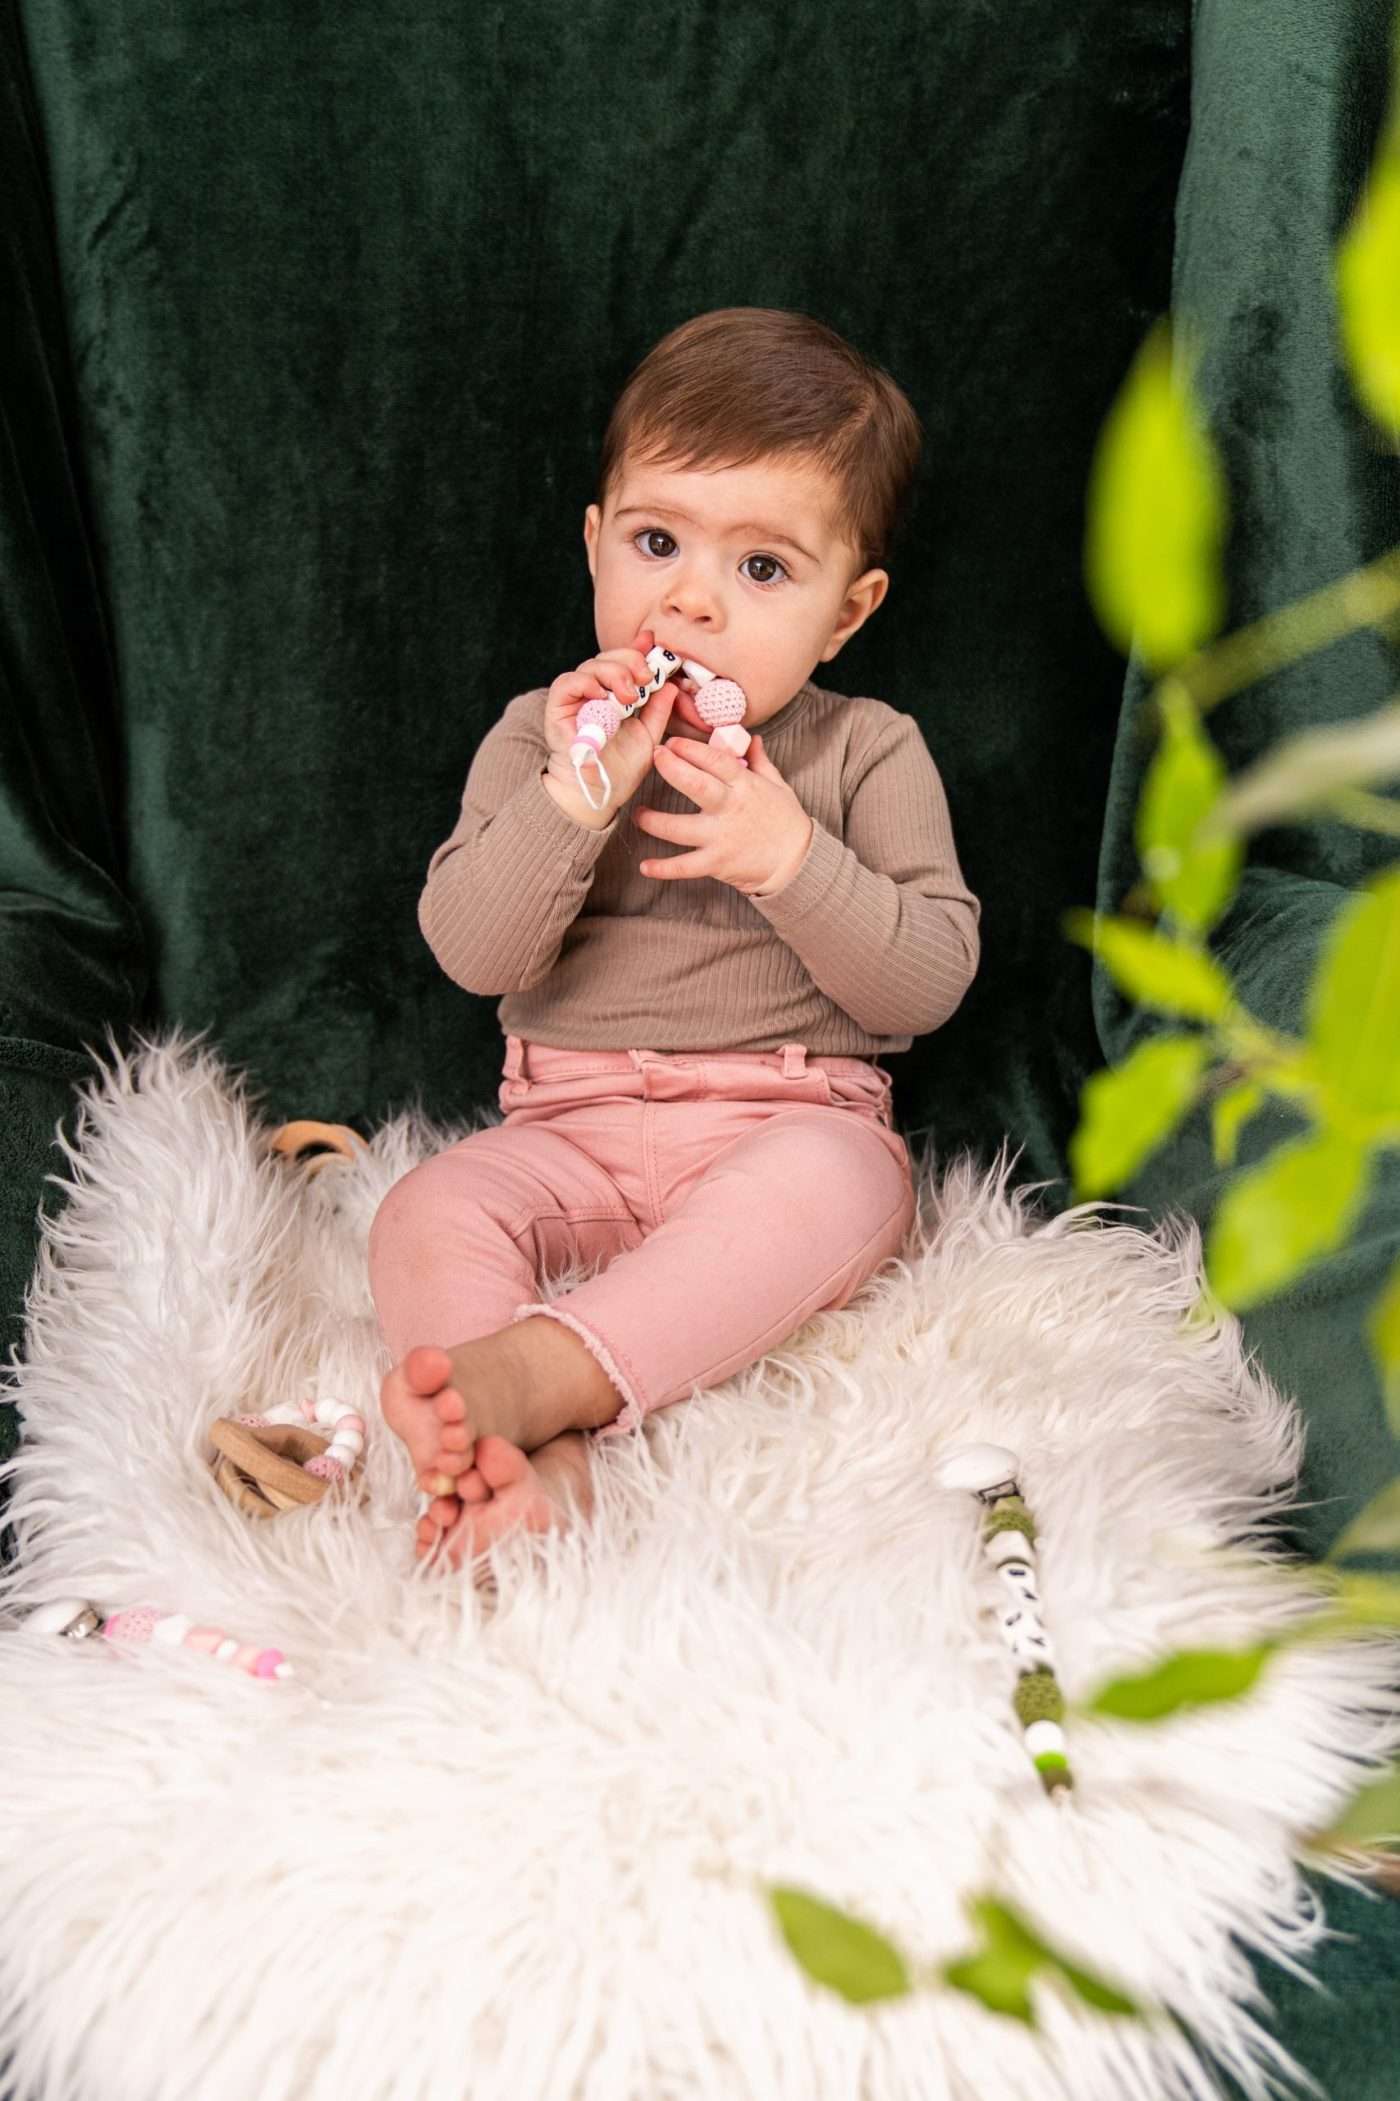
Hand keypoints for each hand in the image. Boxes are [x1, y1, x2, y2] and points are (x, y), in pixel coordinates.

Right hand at [542, 627, 677, 812]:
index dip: (637, 649)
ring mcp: (576, 698)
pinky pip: (568, 682)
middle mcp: (594, 692)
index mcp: (615, 695)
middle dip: (631, 661)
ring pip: (591, 665)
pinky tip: (601, 694)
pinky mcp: (558, 707)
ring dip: (614, 673)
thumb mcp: (649, 735)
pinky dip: (586, 682)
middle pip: (609, 658)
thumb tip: (670, 683)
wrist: (599, 792)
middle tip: (646, 678)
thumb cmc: (621, 768)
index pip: (624, 662)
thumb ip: (659, 709)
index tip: (653, 644)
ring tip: (629, 695)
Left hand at [633, 734, 813, 894]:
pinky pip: (685, 867)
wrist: (797, 863)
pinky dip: (663, 869)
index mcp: (744, 786)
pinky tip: (644, 866)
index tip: (672, 742)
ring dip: (653, 821)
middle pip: (695, 785)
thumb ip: (760, 761)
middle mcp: (730, 809)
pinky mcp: (716, 863)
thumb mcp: (778, 785)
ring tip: (637, 814)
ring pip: (679, 828)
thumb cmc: (787, 821)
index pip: (716, 760)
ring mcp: (721, 837)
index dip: (692, 749)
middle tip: (654, 757)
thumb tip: (752, 738)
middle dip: (671, 768)